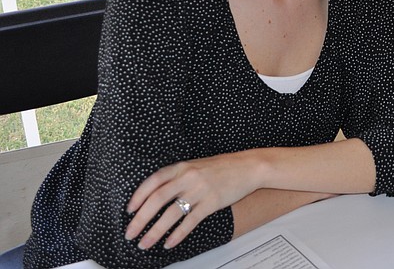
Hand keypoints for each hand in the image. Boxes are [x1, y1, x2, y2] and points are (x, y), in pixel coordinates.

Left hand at [124, 151, 258, 249]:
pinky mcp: (212, 202)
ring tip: (144, 244)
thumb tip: (156, 196)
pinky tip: (169, 243)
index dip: (138, 196)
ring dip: (155, 231)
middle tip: (130, 234)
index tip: (129, 211)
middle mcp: (188, 177)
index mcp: (181, 167)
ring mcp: (200, 190)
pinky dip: (178, 234)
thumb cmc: (222, 167)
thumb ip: (178, 177)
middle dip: (140, 219)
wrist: (248, 167)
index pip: (152, 181)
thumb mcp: (196, 166)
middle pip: (157, 200)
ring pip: (171, 214)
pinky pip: (190, 221)